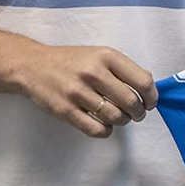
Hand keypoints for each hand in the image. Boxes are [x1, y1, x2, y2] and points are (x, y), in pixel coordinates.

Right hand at [8, 44, 156, 138]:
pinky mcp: (65, 110)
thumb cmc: (70, 61)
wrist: (32, 66)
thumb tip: (149, 86)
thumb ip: (123, 68)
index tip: (151, 102)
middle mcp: (93, 72)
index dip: (152, 96)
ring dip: (123, 121)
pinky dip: (106, 131)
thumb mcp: (99, 54)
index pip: (143, 81)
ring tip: (121, 118)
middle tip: (137, 114)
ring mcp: (78, 92)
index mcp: (106, 56)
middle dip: (139, 112)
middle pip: (131, 102)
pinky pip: (96, 129)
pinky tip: (105, 125)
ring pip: (116, 117)